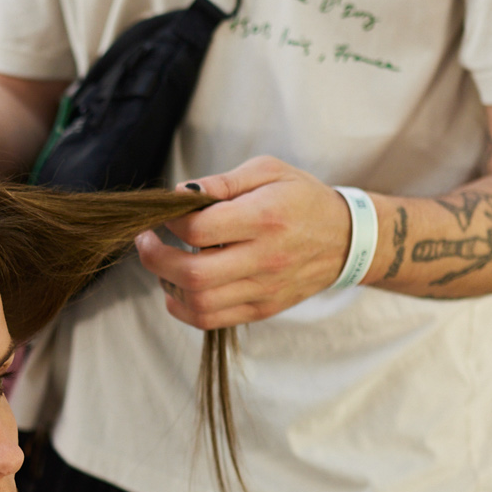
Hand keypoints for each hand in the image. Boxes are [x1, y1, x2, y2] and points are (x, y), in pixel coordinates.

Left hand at [134, 156, 360, 329]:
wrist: (346, 239)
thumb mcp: (268, 172)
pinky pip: (211, 320)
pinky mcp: (263, 309)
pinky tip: (176, 287)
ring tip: (162, 262)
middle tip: (145, 240)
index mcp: (265, 218)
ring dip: (167, 284)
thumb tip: (181, 192)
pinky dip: (183, 307)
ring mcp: (264, 289)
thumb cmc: (302, 198)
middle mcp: (265, 259)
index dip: (172, 221)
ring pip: (199, 303)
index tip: (168, 213)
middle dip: (155, 258)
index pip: (200, 229)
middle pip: (193, 273)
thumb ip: (222, 182)